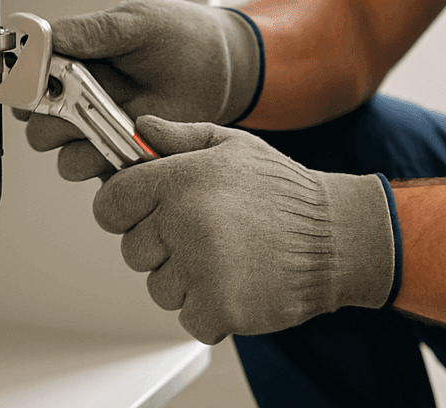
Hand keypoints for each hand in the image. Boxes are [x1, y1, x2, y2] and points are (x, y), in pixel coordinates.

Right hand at [17, 0, 262, 180]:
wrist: (222, 66)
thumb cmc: (178, 34)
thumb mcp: (135, 21)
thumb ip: (88, 32)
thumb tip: (38, 35)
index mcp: (70, 62)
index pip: (24, 82)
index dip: (25, 87)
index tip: (43, 82)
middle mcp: (78, 100)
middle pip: (36, 126)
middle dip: (54, 119)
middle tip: (81, 100)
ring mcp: (101, 131)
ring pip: (64, 157)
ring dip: (84, 145)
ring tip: (117, 124)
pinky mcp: (124, 157)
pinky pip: (103, 176)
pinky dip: (116, 165)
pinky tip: (138, 142)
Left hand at [92, 116, 397, 345]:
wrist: (336, 238)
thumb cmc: (285, 193)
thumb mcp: (233, 147)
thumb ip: (180, 138)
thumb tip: (141, 128)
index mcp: (181, 179)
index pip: (110, 204)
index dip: (124, 210)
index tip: (144, 214)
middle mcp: (185, 221)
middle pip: (132, 250)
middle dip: (161, 247)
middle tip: (206, 235)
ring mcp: (200, 268)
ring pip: (159, 287)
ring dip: (187, 280)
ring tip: (228, 258)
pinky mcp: (218, 307)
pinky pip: (189, 316)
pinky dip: (211, 309)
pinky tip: (240, 282)